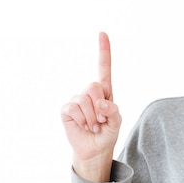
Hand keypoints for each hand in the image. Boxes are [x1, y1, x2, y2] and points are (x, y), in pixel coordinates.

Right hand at [60, 32, 121, 181]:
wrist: (95, 149)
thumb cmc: (107, 132)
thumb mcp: (116, 122)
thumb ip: (113, 110)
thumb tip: (100, 102)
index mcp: (105, 91)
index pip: (104, 67)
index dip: (103, 50)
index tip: (102, 33)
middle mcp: (90, 92)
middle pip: (94, 86)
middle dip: (99, 106)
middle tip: (100, 120)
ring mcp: (77, 99)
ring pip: (84, 100)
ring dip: (91, 118)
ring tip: (92, 125)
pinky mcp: (66, 109)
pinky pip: (73, 108)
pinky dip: (81, 120)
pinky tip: (83, 126)